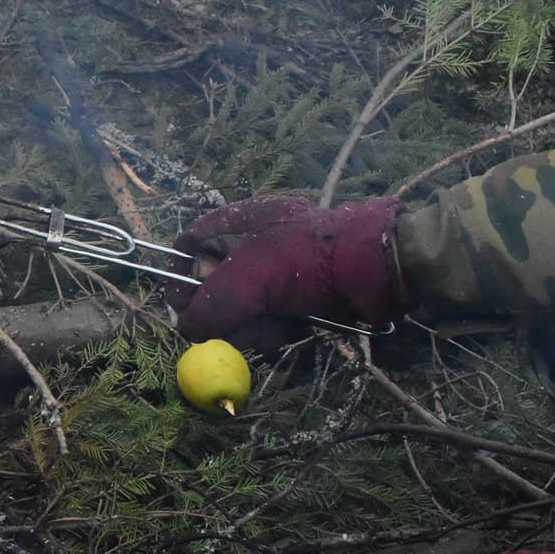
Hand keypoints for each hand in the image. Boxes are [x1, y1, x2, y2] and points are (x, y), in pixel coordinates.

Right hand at [171, 195, 406, 345]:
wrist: (376, 269)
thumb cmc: (307, 262)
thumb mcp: (247, 283)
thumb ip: (207, 308)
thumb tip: (186, 329)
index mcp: (241, 220)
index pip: (191, 241)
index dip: (178, 273)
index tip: (177, 305)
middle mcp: (258, 239)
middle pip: (217, 281)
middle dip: (220, 312)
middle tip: (223, 333)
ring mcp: (283, 265)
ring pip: (246, 304)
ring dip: (251, 326)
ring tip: (269, 332)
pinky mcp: (303, 289)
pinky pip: (273, 313)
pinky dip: (276, 327)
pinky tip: (290, 330)